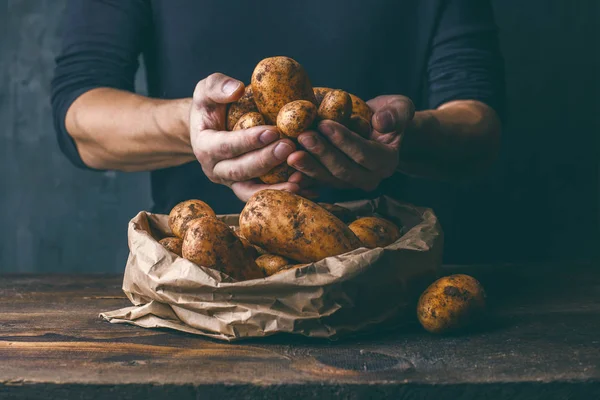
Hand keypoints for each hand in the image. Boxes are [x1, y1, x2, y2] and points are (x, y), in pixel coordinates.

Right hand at [189, 73, 314, 200]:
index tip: (273, 131)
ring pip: (252, 191)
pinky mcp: (246, 188)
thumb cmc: (212, 105)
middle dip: (266, 160)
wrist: (211, 129)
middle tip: (290, 147)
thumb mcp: (207, 90)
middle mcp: (216, 169)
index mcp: (204, 146)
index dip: (249, 140)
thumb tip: (237, 89)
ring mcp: (231, 182)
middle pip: (241, 170)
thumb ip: (217, 86)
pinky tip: (306, 188)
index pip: (226, 146)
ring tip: (301, 179)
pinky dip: (283, 194)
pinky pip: (264, 196)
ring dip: (276, 187)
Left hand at [287, 95, 414, 190]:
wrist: (376, 128)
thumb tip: (381, 122)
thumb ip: (396, 114)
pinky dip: (303, 175)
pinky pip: (317, 181)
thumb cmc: (388, 115)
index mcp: (387, 161)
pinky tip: (287, 168)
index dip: (344, 140)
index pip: (364, 154)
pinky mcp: (333, 182)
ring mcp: (349, 183)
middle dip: (322, 154)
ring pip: (328, 178)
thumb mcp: (399, 107)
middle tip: (303, 136)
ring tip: (291, 153)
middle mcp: (369, 178)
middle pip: (343, 169)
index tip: (324, 124)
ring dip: (309, 166)